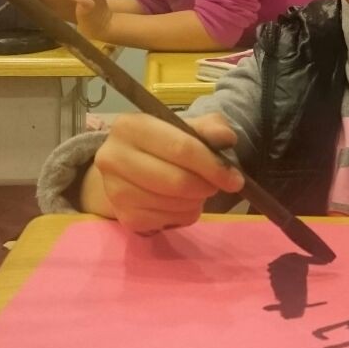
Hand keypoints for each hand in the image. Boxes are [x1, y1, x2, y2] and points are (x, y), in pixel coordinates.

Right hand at [92, 113, 243, 232]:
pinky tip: (181, 202)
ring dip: (196, 200)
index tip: (234, 177)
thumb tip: (226, 137)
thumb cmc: (162, 144)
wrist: (129, 169)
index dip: (212, 165)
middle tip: (216, 185)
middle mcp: (114, 158)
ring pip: (174, 203)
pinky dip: (185, 214)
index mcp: (130, 127)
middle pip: (177, 181)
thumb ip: (209, 127)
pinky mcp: (125, 217)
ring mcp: (116, 190)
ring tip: (197, 190)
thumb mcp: (185, 127)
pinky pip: (169, 220)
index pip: (181, 148)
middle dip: (206, 186)